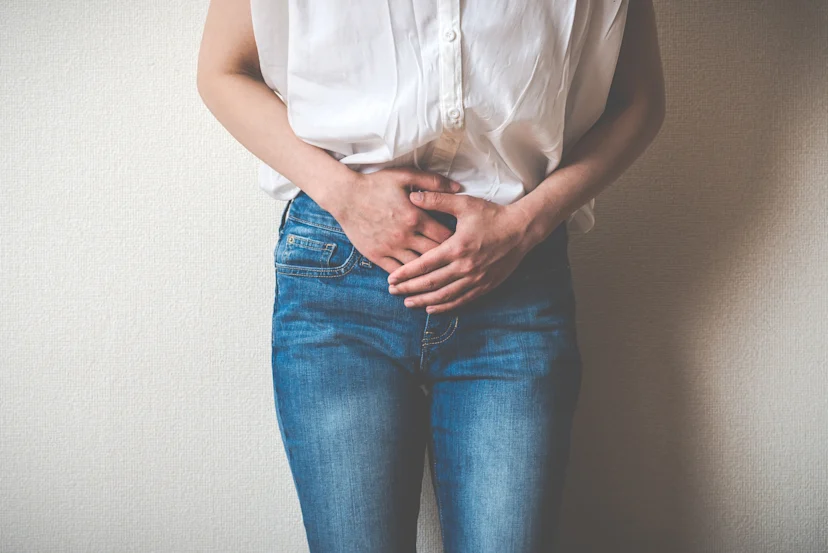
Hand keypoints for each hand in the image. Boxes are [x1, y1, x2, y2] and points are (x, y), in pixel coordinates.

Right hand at [323, 167, 461, 274]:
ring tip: (441, 274)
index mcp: (416, 217)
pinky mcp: (377, 255)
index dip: (457, 240)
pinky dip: (408, 277)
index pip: (446, 236)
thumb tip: (458, 188)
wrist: (345, 196)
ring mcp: (390, 248)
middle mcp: (405, 236)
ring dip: (430, 272)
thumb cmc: (376, 184)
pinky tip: (417, 280)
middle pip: (435, 255)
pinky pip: (397, 272)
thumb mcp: (406, 176)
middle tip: (456, 261)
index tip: (462, 242)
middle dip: (448, 259)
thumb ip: (433, 182)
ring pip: (417, 268)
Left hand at [386, 190, 537, 312]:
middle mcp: (465, 267)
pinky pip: (462, 300)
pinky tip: (432, 307)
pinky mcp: (485, 285)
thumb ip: (437, 200)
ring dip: (424, 300)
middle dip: (409, 289)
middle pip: (431, 283)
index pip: (425, 264)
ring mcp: (476, 279)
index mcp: (457, 247)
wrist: (522, 229)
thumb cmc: (492, 215)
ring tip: (408, 303)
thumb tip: (412, 196)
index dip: (406, 273)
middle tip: (392, 292)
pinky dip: (445, 305)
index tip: (391, 279)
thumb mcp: (464, 204)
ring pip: (445, 295)